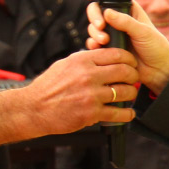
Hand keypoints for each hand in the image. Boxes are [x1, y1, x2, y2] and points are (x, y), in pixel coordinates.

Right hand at [20, 48, 138, 136]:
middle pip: (124, 71)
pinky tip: (128, 113)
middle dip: (134, 75)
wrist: (34, 108)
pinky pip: (118, 113)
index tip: (131, 63)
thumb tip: (101, 56)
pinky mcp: (91, 113)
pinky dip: (127, 114)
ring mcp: (91, 95)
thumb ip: (84, 60)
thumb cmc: (48, 87)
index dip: (128, 58)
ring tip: (130, 95)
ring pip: (125, 92)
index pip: (115, 54)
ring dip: (131, 93)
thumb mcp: (64, 65)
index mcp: (82, 60)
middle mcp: (88, 76)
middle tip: (134, 78)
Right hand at [85, 0, 168, 93]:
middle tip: (100, 26)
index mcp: (128, 10)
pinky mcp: (107, 48)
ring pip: (93, 27)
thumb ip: (126, 22)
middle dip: (94, 17)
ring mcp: (111, 34)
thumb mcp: (143, 32)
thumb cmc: (156, 47)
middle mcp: (117, 20)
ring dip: (94, 32)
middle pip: (97, 11)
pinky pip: (94, 43)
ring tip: (104, 41)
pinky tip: (98, 48)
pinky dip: (93, 44)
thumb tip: (107, 12)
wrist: (158, 71)